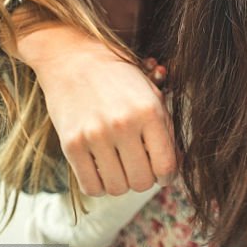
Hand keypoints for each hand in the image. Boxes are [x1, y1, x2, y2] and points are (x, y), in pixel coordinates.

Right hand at [17, 25, 176, 195]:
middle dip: (144, 177)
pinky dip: (99, 183)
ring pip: (118, 188)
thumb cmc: (119, 77)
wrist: (74, 58)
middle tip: (139, 163)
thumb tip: (175, 167)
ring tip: (119, 162)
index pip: (166, 166)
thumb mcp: (152, 94)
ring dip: (121, 181)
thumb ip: (166, 130)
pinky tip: (101, 166)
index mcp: (149, 110)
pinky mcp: (71, 145)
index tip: (162, 172)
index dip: (168, 175)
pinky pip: (91, 187)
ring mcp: (95, 136)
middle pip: (142, 182)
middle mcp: (123, 124)